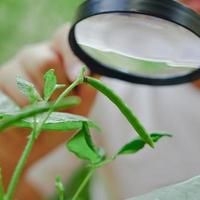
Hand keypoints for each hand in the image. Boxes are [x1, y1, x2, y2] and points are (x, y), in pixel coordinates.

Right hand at [0, 25, 97, 198]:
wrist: (33, 142)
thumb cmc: (62, 119)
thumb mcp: (82, 105)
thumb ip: (88, 88)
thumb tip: (86, 72)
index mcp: (59, 54)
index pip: (65, 37)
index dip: (73, 55)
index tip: (77, 78)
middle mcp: (34, 55)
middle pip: (45, 61)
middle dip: (57, 90)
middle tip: (59, 104)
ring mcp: (11, 69)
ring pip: (26, 85)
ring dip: (39, 108)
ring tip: (42, 115)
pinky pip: (8, 101)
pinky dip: (22, 116)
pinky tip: (25, 119)